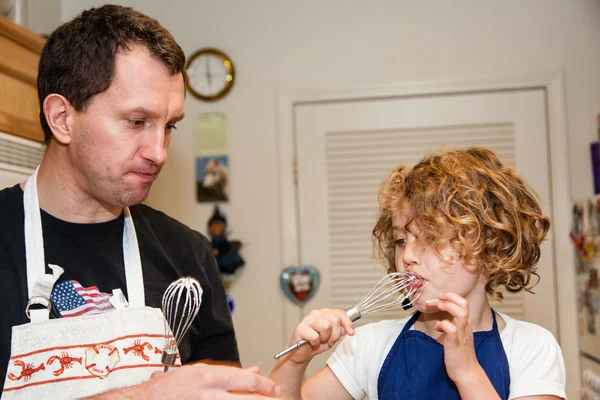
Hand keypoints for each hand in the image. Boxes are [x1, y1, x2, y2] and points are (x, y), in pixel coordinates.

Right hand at [85, 363, 280, 398]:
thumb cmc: (169, 388)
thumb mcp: (198, 373)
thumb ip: (226, 374)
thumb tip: (253, 373)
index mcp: (207, 377)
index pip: (245, 381)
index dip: (264, 386)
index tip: (275, 389)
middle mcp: (208, 393)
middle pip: (246, 398)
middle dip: (265, 399)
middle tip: (278, 399)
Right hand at [286, 308, 353, 364]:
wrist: (302, 353)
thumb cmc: (317, 343)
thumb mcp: (333, 336)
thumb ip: (340, 330)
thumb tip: (347, 327)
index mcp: (325, 313)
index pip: (340, 313)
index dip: (347, 323)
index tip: (351, 332)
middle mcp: (316, 313)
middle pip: (335, 319)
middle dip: (335, 334)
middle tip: (329, 340)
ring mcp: (307, 319)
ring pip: (326, 326)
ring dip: (325, 338)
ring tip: (320, 340)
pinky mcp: (300, 328)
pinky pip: (315, 336)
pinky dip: (315, 342)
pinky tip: (312, 342)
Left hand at [426, 292, 481, 384]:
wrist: (466, 372)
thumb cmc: (459, 353)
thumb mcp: (456, 335)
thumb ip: (451, 325)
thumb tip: (440, 320)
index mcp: (465, 323)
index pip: (463, 302)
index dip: (450, 296)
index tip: (438, 297)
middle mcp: (466, 326)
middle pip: (464, 303)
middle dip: (449, 297)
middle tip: (436, 298)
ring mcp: (462, 334)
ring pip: (461, 313)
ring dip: (448, 306)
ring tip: (438, 306)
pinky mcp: (456, 343)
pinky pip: (452, 329)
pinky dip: (444, 324)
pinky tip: (438, 327)